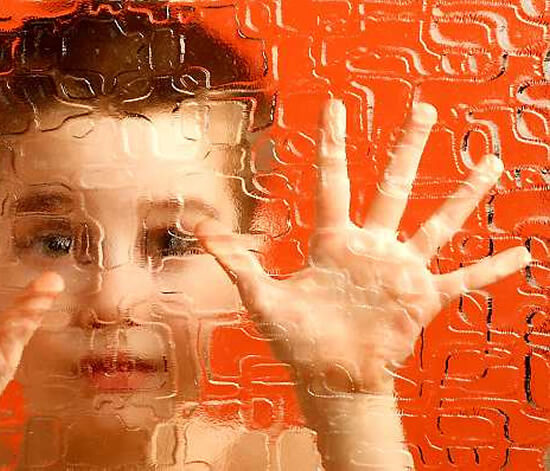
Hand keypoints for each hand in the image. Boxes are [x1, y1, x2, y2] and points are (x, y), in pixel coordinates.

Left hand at [195, 99, 531, 395]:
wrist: (328, 378)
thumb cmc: (295, 340)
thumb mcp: (260, 296)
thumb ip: (235, 261)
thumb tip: (197, 230)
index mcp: (333, 242)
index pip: (334, 181)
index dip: (334, 144)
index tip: (336, 107)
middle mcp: (371, 247)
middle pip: (394, 187)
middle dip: (409, 148)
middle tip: (426, 109)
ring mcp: (400, 271)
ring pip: (438, 223)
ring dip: (464, 194)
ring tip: (489, 161)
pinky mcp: (422, 299)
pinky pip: (463, 280)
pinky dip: (491, 270)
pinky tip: (522, 255)